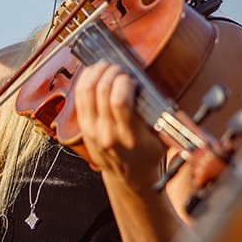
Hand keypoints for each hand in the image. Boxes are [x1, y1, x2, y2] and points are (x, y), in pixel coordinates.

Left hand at [74, 61, 165, 187]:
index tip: (132, 78)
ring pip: (86, 92)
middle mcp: (107, 134)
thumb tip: (162, 94)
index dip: (123, 83)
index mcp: (130, 137)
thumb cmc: (147, 155)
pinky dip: (85, 80)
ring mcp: (92, 130)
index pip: (119, 102)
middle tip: (119, 68)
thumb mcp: (162, 140)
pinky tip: (94, 73)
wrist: (129, 176)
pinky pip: (79, 97)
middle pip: (101, 92)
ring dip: (96, 73)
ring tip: (106, 66)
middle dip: (111, 73)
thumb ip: (162, 119)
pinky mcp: (83, 127)